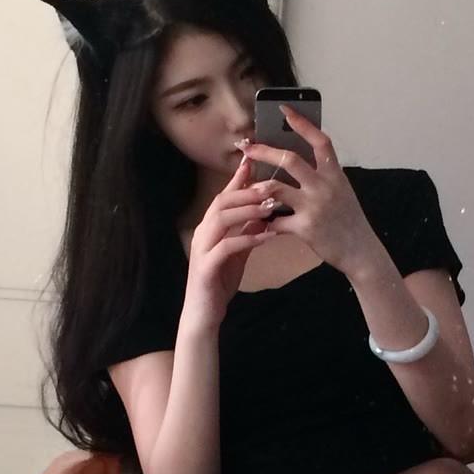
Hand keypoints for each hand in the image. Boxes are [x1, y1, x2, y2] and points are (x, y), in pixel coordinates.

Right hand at [182, 154, 282, 328]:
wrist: (203, 313)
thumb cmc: (219, 282)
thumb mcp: (239, 253)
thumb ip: (247, 232)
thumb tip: (264, 212)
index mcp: (210, 228)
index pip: (224, 196)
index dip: (238, 178)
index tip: (255, 160)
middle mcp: (202, 233)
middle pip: (221, 202)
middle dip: (246, 190)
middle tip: (272, 184)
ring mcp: (202, 249)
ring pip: (221, 219)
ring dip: (247, 210)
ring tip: (271, 206)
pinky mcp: (206, 266)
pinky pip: (227, 246)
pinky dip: (246, 239)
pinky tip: (265, 236)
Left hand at [239, 107, 378, 275]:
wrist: (360, 251)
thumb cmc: (349, 220)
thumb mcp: (342, 191)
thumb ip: (324, 176)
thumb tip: (299, 161)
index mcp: (334, 174)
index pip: (319, 141)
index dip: (302, 123)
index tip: (284, 110)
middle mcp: (325, 186)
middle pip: (289, 159)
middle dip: (264, 151)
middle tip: (246, 147)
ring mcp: (314, 206)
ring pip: (276, 188)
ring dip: (258, 187)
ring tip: (248, 188)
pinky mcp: (305, 227)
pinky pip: (277, 220)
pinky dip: (266, 221)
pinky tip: (261, 223)